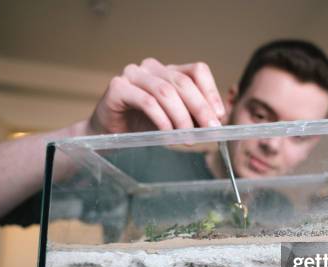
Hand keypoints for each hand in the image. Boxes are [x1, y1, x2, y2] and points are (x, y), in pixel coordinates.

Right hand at [88, 58, 225, 133]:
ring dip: (181, 117)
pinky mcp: (117, 87)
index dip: (211, 91)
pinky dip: (162, 119)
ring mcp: (132, 74)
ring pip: (166, 91)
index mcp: (168, 71)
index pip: (196, 71)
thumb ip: (192, 116)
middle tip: (210, 130)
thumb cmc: (142, 126)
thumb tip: (216, 121)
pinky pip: (147, 101)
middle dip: (200, 108)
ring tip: (187, 138)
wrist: (108, 135)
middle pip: (183, 82)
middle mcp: (151, 67)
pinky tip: (167, 134)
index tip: (219, 115)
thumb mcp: (174, 120)